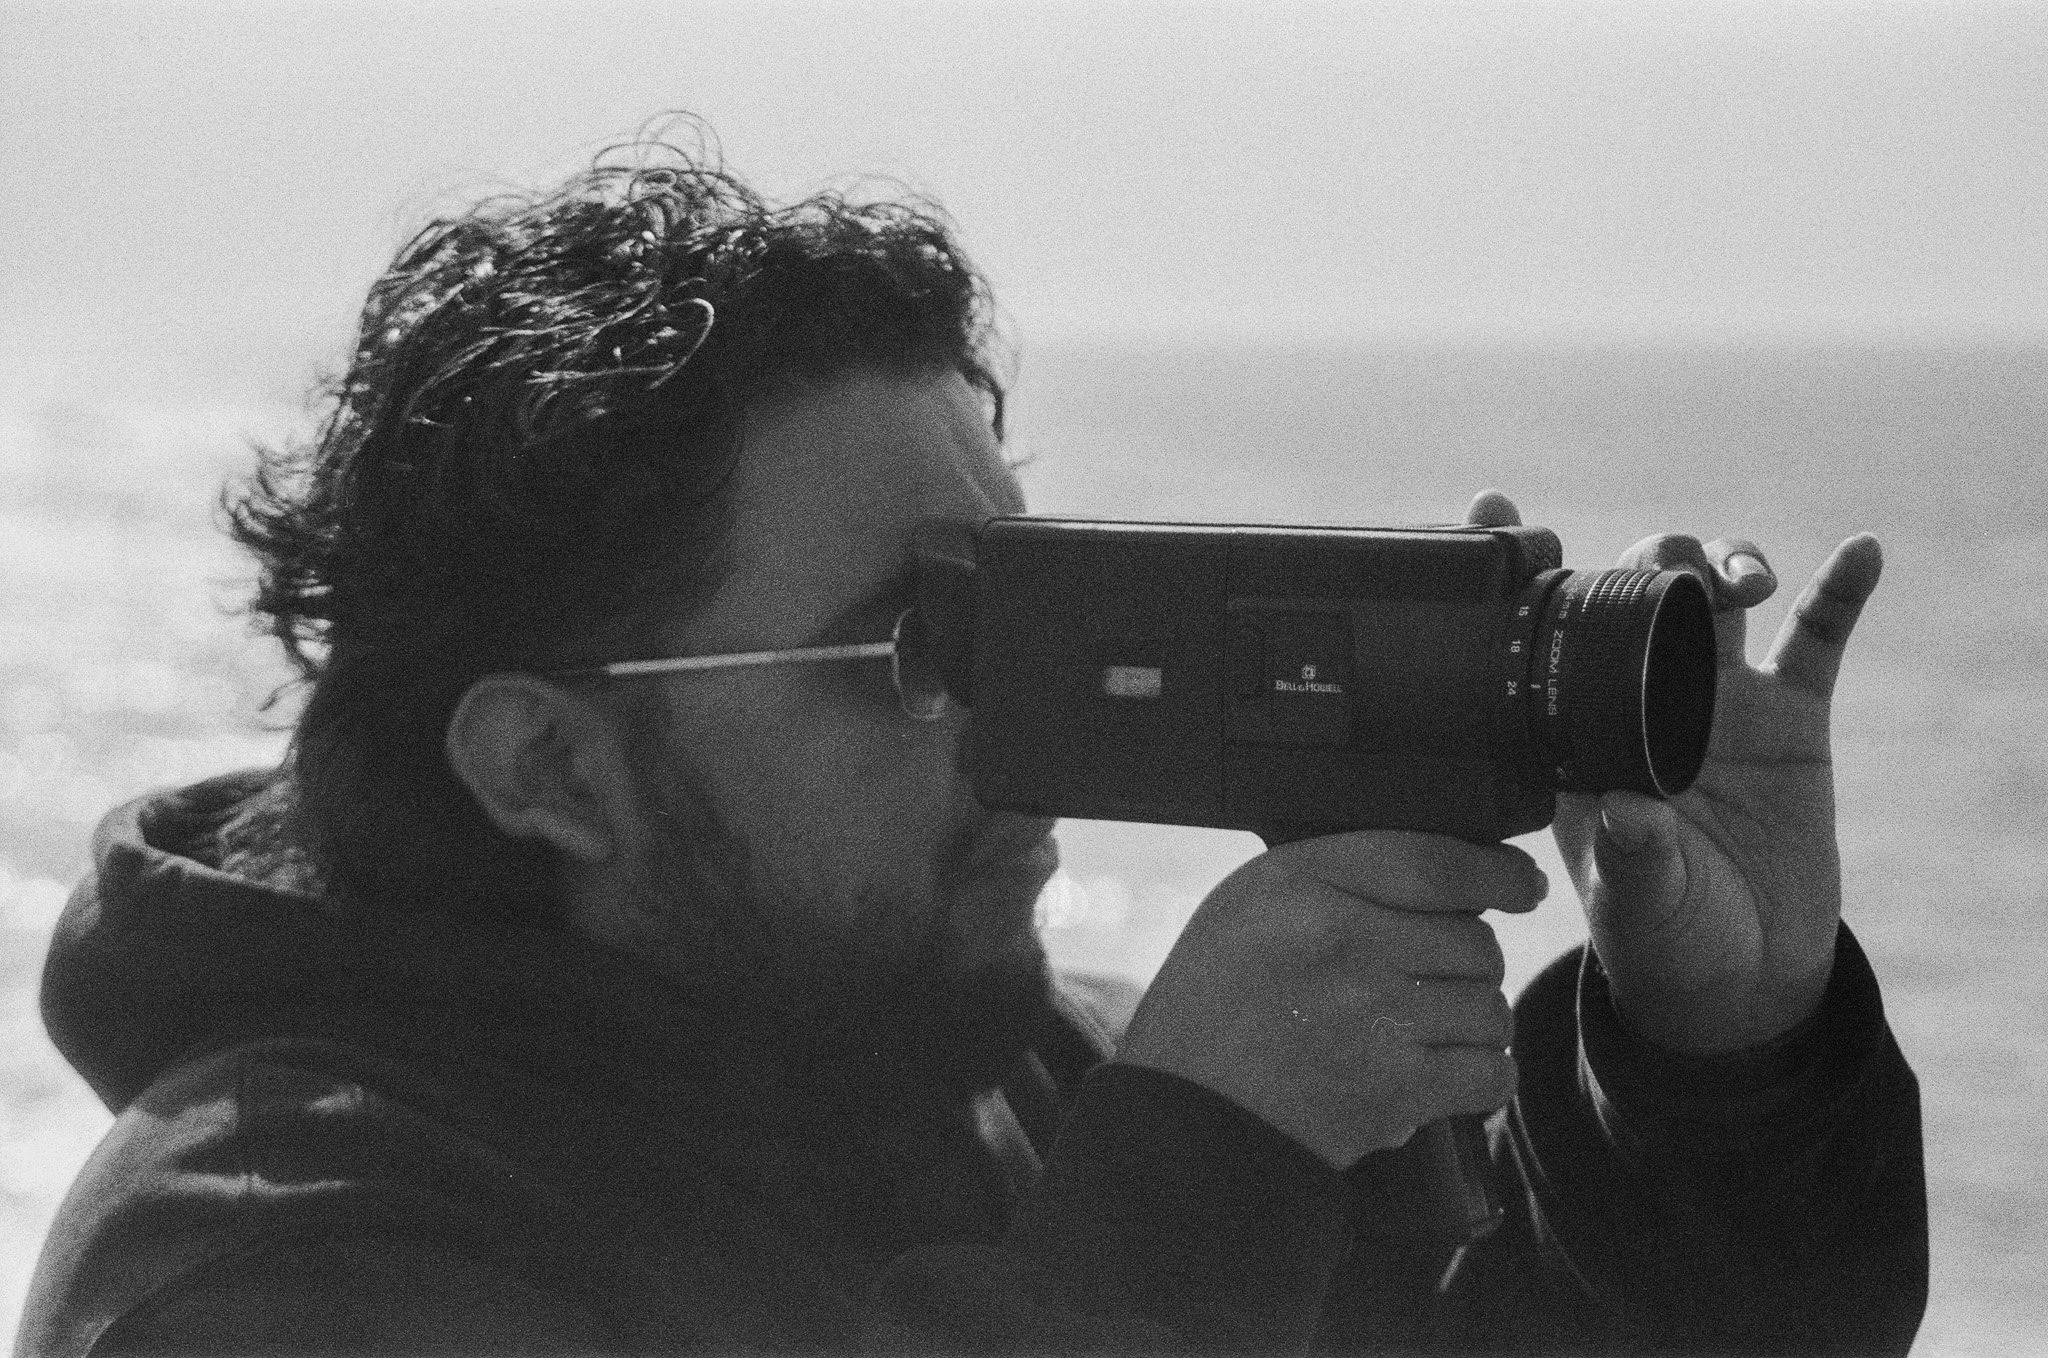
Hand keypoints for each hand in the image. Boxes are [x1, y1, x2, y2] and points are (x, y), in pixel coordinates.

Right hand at [1115, 831, 1545, 1167]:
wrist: (1186, 1117)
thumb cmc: (1214, 1005)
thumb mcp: (1248, 904)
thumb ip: (1338, 876)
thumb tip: (1456, 880)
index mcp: (1301, 884)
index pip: (1433, 861)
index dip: (1496, 872)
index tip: (1521, 883)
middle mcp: (1343, 941)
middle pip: (1475, 939)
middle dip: (1466, 963)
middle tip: (1424, 984)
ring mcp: (1375, 1017)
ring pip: (1490, 1006)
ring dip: (1471, 1022)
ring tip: (1420, 1032)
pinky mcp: (1397, 1089)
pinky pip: (1491, 1071)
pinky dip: (1479, 1076)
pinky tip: (1441, 1073)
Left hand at [1465, 490, 1881, 1054]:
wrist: (1739, 974)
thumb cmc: (1660, 936)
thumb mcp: (1636, 904)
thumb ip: (1629, 857)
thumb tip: (1624, 808)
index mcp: (1580, 729)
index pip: (1542, 631)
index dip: (1521, 566)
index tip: (1494, 508)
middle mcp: (1642, 695)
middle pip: (1640, 589)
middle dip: (1654, 561)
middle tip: (1676, 579)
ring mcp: (1719, 699)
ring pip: (1719, 597)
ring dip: (1730, 564)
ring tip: (1746, 584)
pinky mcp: (1791, 718)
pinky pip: (1817, 639)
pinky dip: (1838, 592)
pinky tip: (1863, 553)